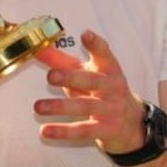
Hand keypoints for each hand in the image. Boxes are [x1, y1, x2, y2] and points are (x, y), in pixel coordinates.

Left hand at [33, 29, 144, 153]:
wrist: (129, 123)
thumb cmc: (100, 90)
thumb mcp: (85, 72)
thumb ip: (60, 60)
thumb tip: (36, 47)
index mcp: (108, 68)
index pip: (103, 53)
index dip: (95, 44)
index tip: (85, 34)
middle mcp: (112, 86)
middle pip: (92, 80)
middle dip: (71, 78)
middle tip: (51, 75)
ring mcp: (111, 109)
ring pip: (85, 107)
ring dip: (60, 107)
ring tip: (38, 106)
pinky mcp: (106, 130)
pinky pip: (83, 130)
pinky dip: (63, 131)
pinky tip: (45, 130)